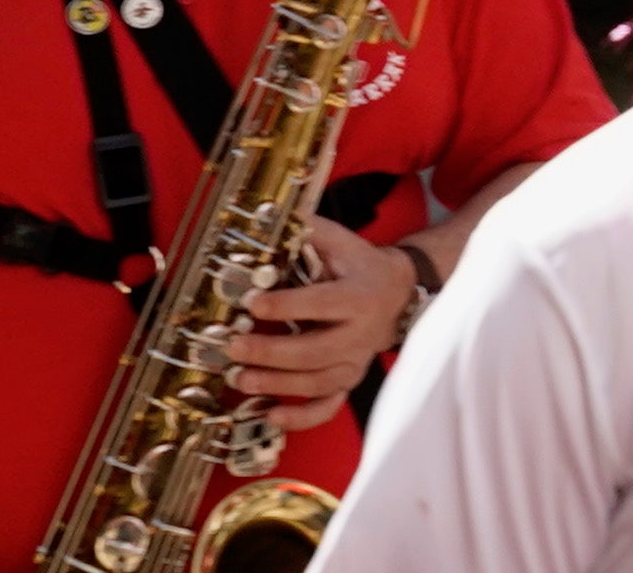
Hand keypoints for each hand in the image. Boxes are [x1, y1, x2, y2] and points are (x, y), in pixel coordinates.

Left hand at [233, 218, 417, 426]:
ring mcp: (355, 363)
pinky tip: (271, 416)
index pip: (320, 304)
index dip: (286, 306)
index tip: (251, 303)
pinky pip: (328, 407)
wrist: (398, 295)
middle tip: (234, 347)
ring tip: (240, 379)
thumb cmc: (359, 265)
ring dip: (277, 385)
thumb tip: (270, 215)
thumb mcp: (340, 240)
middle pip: (316, 352)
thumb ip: (307, 229)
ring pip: (317, 383)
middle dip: (272, 353)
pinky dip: (301, 417)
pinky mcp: (349, 382)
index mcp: (358, 296)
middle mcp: (360, 335)